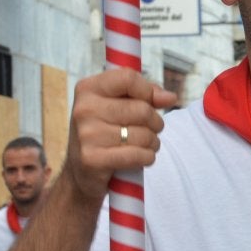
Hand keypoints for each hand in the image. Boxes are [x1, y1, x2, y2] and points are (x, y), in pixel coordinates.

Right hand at [65, 69, 176, 202]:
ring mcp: (87, 135)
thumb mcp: (117, 107)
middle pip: (142, 109)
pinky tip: (141, 158)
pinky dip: (147, 158)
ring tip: (144, 145)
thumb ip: (145, 96)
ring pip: (144, 134)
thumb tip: (170, 97)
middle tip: (150, 130)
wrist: (80, 173)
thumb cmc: (104, 134)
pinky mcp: (92, 160)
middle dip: (156, 122)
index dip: (148, 91)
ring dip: (153, 143)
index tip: (151, 102)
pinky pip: (138, 155)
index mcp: (88, 89)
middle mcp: (84, 109)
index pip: (128, 78)